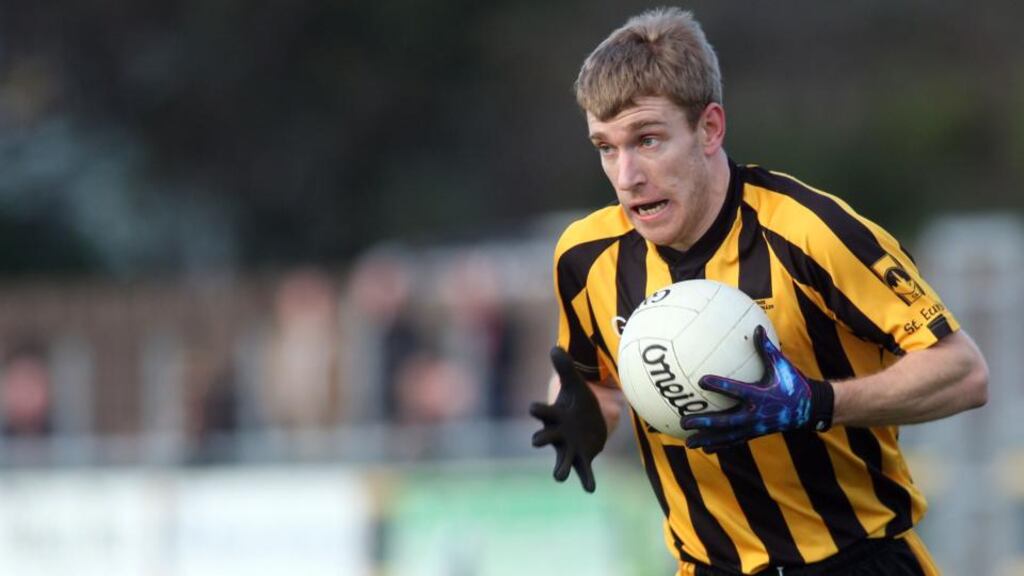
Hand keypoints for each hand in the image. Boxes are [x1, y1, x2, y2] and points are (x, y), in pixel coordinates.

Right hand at [529, 347, 607, 491]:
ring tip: (559, 476)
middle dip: (541, 440)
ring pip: (562, 461)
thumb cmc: (576, 401)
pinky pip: (584, 471)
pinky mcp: (583, 458)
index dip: (537, 409)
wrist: (587, 420)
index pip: (542, 412)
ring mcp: (569, 448)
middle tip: (536, 442)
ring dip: (561, 469)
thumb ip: (565, 368)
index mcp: (553, 416)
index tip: (532, 407)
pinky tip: (590, 488)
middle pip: (546, 438)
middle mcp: (557, 434)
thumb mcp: (574, 383)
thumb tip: (555, 347)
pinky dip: (587, 480)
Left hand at [681, 326, 834, 451]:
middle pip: (726, 421)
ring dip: (707, 439)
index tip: (701, 380)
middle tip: (685, 421)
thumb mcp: (781, 365)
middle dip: (705, 422)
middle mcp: (756, 414)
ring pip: (727, 436)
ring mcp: (754, 427)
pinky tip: (704, 447)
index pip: (737, 391)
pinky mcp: (755, 434)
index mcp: (761, 396)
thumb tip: (757, 327)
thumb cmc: (793, 383)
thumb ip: (767, 348)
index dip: (720, 386)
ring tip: (689, 442)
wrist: (809, 409)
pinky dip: (719, 444)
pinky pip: (734, 441)